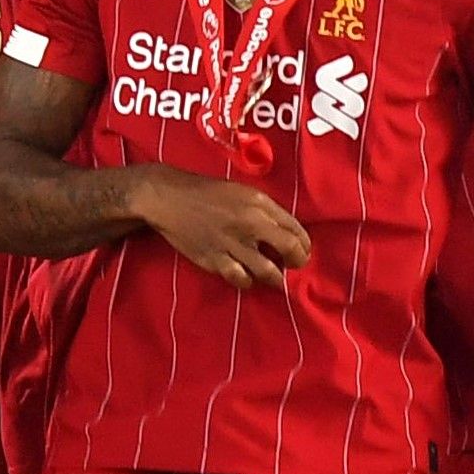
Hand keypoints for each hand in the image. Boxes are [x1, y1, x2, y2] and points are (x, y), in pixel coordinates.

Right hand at [122, 165, 311, 288]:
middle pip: (289, 251)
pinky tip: (246, 276)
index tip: (302, 252)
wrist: (169, 198)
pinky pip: (240, 279)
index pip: (296, 230)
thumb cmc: (207, 192)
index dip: (304, 245)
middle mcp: (250, 224)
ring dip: (274, 277)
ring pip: (267, 271)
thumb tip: (285, 231)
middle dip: (296, 262)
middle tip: (292, 266)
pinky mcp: (214, 260)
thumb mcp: (243, 192)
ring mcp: (232, 244)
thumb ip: (265, 210)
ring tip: (272, 277)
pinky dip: (247, 281)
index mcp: (259, 204)